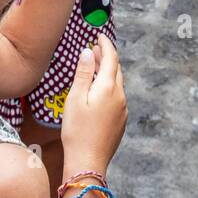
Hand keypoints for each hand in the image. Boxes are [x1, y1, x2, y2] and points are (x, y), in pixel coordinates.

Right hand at [60, 34, 125, 177]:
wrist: (88, 162)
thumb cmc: (77, 131)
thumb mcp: (75, 98)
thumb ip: (83, 73)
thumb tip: (88, 52)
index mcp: (108, 88)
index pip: (111, 58)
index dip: (105, 44)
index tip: (99, 35)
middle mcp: (120, 96)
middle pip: (116, 69)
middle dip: (107, 56)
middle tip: (95, 48)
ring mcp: (122, 109)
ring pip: (117, 83)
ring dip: (108, 72)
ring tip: (95, 67)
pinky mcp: (121, 120)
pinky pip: (117, 96)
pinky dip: (109, 86)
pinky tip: (98, 91)